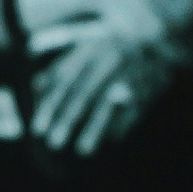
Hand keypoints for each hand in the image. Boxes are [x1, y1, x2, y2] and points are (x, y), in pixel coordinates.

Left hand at [29, 29, 176, 158]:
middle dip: (68, 120)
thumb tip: (36, 87)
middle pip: (85, 93)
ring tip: (82, 151)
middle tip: (54, 144)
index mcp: (89, 50)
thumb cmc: (109, 51)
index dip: (50, 106)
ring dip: (95, 129)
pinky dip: (121, 126)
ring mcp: (130, 72)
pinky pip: (132, 110)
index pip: (65, 81)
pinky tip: (110, 142)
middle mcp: (109, 60)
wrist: (156, 40)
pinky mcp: (149, 87)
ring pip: (111, 104)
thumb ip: (59, 68)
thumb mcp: (83, 50)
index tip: (37, 129)